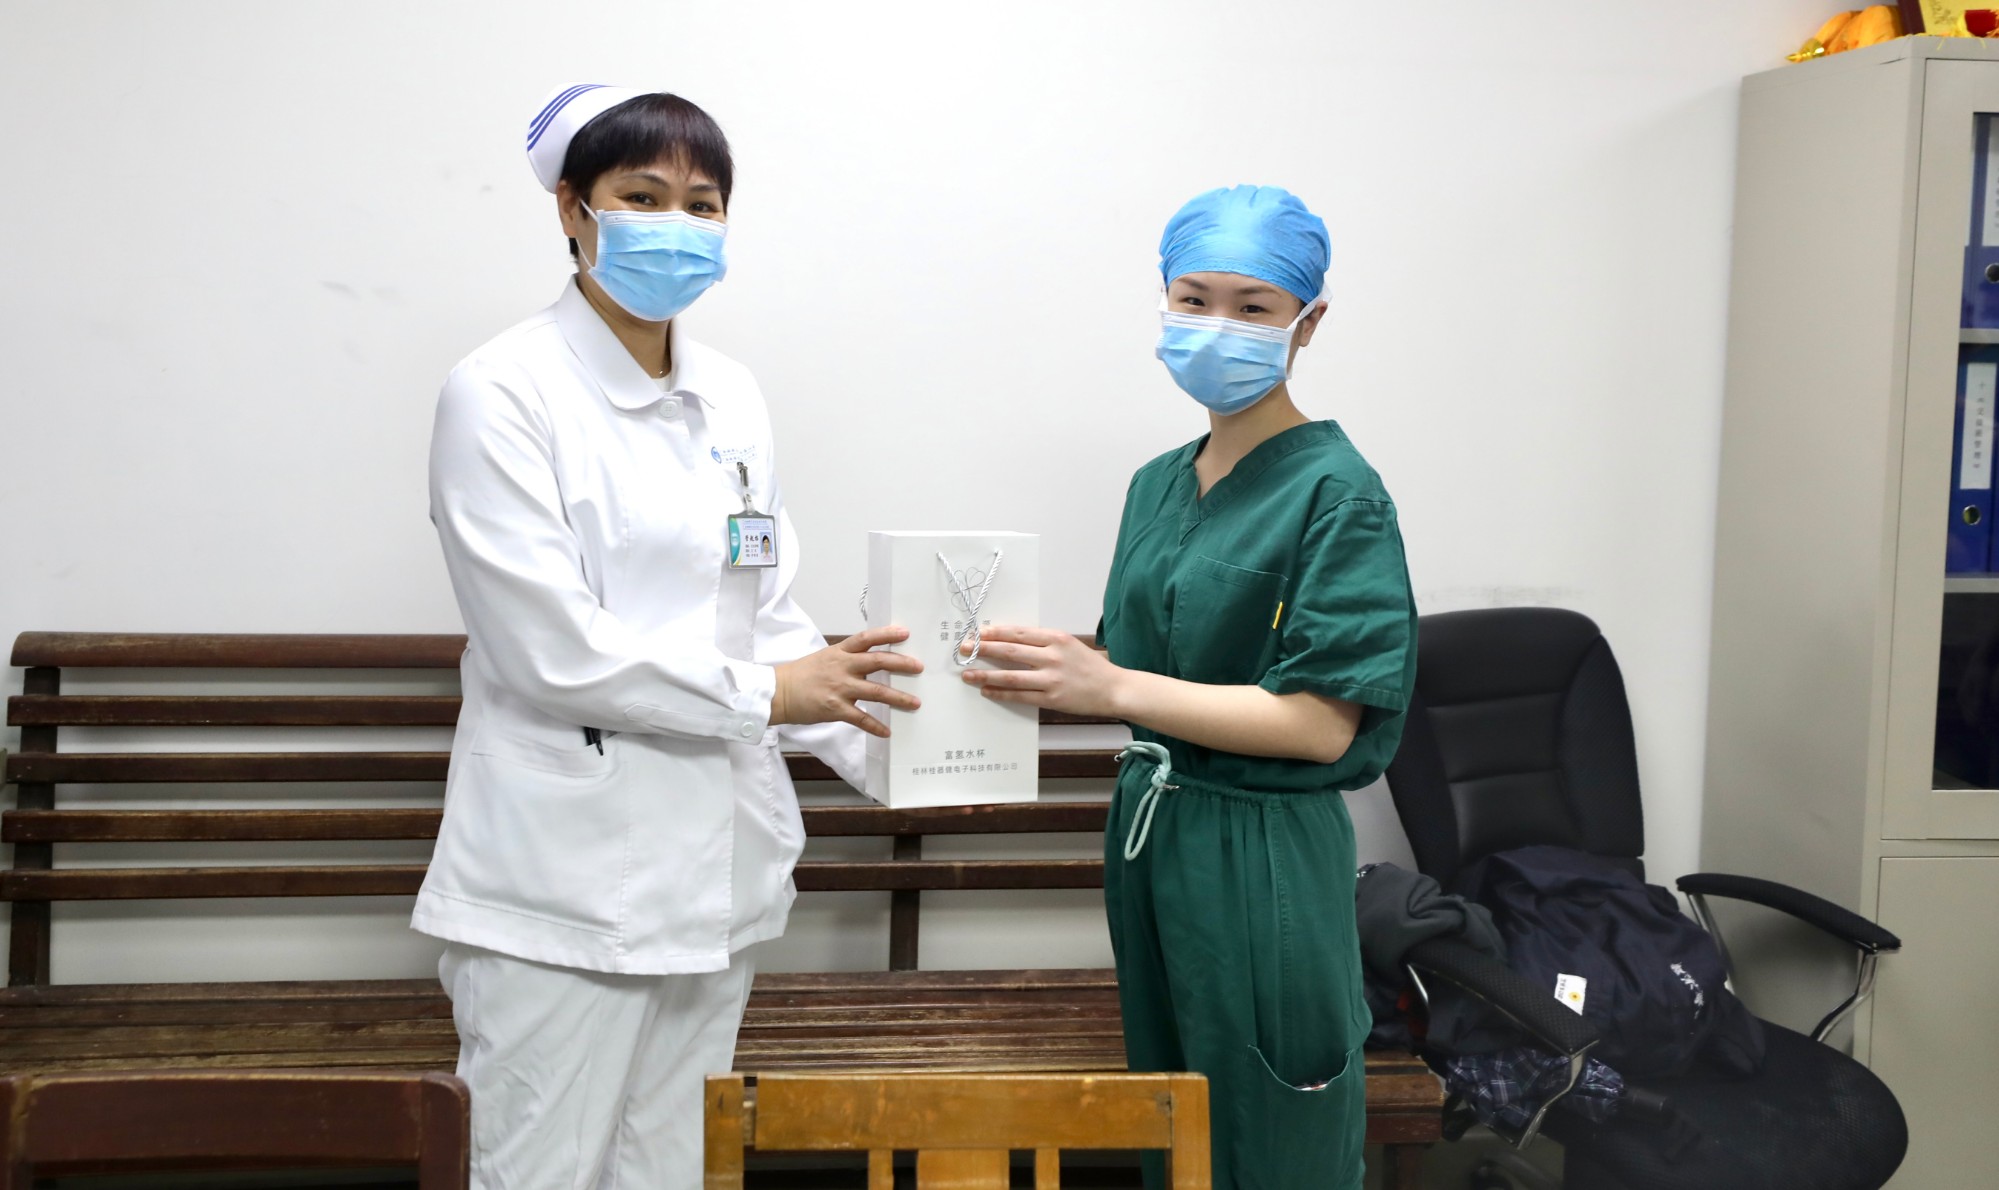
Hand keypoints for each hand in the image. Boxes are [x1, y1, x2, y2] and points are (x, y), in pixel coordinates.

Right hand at [773, 627, 923, 738]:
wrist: (779, 692)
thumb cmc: (802, 675)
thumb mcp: (826, 657)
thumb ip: (849, 658)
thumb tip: (874, 662)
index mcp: (839, 652)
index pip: (866, 638)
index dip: (886, 634)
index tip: (905, 633)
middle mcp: (842, 667)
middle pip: (878, 662)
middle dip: (901, 664)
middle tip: (919, 667)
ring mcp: (840, 688)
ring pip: (876, 691)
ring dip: (898, 698)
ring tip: (915, 703)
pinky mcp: (835, 709)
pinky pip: (861, 718)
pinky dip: (875, 726)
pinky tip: (887, 732)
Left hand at [958, 626, 1126, 716]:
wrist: (1114, 689)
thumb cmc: (1090, 667)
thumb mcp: (1069, 645)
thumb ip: (1043, 642)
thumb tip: (1009, 641)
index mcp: (1057, 638)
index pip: (1018, 632)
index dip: (995, 633)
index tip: (978, 633)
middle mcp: (1053, 656)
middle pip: (1010, 651)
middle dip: (983, 649)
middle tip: (964, 648)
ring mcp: (1052, 679)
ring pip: (1011, 675)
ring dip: (986, 674)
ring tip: (967, 674)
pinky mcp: (1052, 699)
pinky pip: (1020, 696)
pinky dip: (1001, 693)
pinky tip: (987, 691)